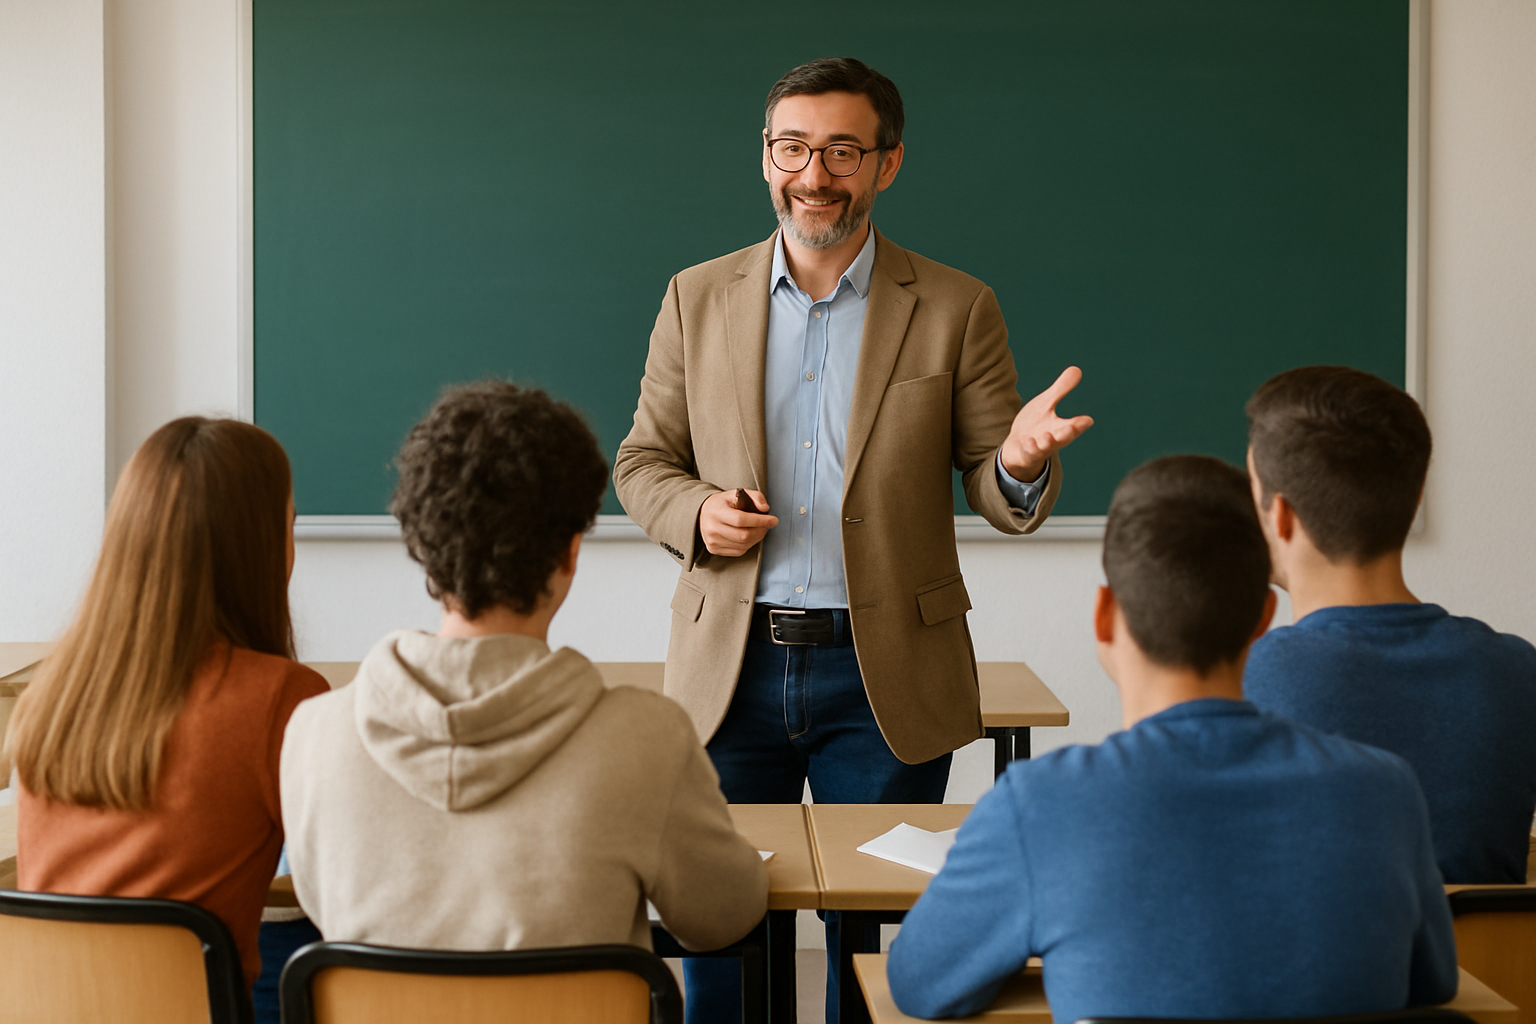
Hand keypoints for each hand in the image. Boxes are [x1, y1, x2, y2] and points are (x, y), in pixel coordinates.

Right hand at [699, 488, 778, 556]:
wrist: (703, 513)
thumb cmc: (723, 503)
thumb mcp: (738, 493)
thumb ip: (754, 496)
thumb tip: (765, 509)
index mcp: (717, 511)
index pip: (741, 519)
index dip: (760, 521)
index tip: (773, 520)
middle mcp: (712, 528)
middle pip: (743, 535)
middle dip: (761, 531)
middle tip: (768, 525)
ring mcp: (712, 541)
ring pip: (743, 545)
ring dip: (757, 538)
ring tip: (760, 529)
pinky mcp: (714, 549)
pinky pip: (739, 551)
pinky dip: (749, 544)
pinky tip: (750, 536)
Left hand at [1001, 366, 1094, 480]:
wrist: (1016, 448)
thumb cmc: (1035, 425)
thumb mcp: (1046, 404)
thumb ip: (1061, 390)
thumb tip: (1077, 369)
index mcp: (1061, 428)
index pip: (1074, 426)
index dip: (1080, 424)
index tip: (1087, 421)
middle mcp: (1052, 440)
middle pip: (1063, 438)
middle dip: (1067, 434)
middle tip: (1072, 428)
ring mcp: (1038, 449)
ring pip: (1044, 448)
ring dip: (1046, 443)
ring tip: (1047, 437)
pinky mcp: (1024, 455)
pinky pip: (1027, 454)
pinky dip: (1028, 449)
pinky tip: (1027, 442)